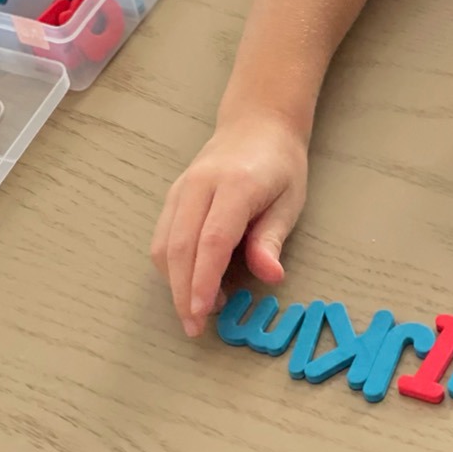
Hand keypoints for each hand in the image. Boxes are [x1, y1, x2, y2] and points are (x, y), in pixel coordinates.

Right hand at [151, 112, 308, 337]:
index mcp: (234, 185)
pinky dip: (170, 267)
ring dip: (173, 283)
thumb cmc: (280, 165)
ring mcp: (180, 189)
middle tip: (195, 327)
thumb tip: (270, 276)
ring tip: (197, 310)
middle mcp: (199, 185)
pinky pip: (162, 236)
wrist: (256, 123)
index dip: (204, 280)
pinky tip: (189, 283)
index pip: (212, 239)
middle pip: (179, 246)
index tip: (202, 313)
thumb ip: (272, 238)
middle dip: (182, 292)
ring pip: (163, 244)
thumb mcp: (290, 200)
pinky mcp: (172, 196)